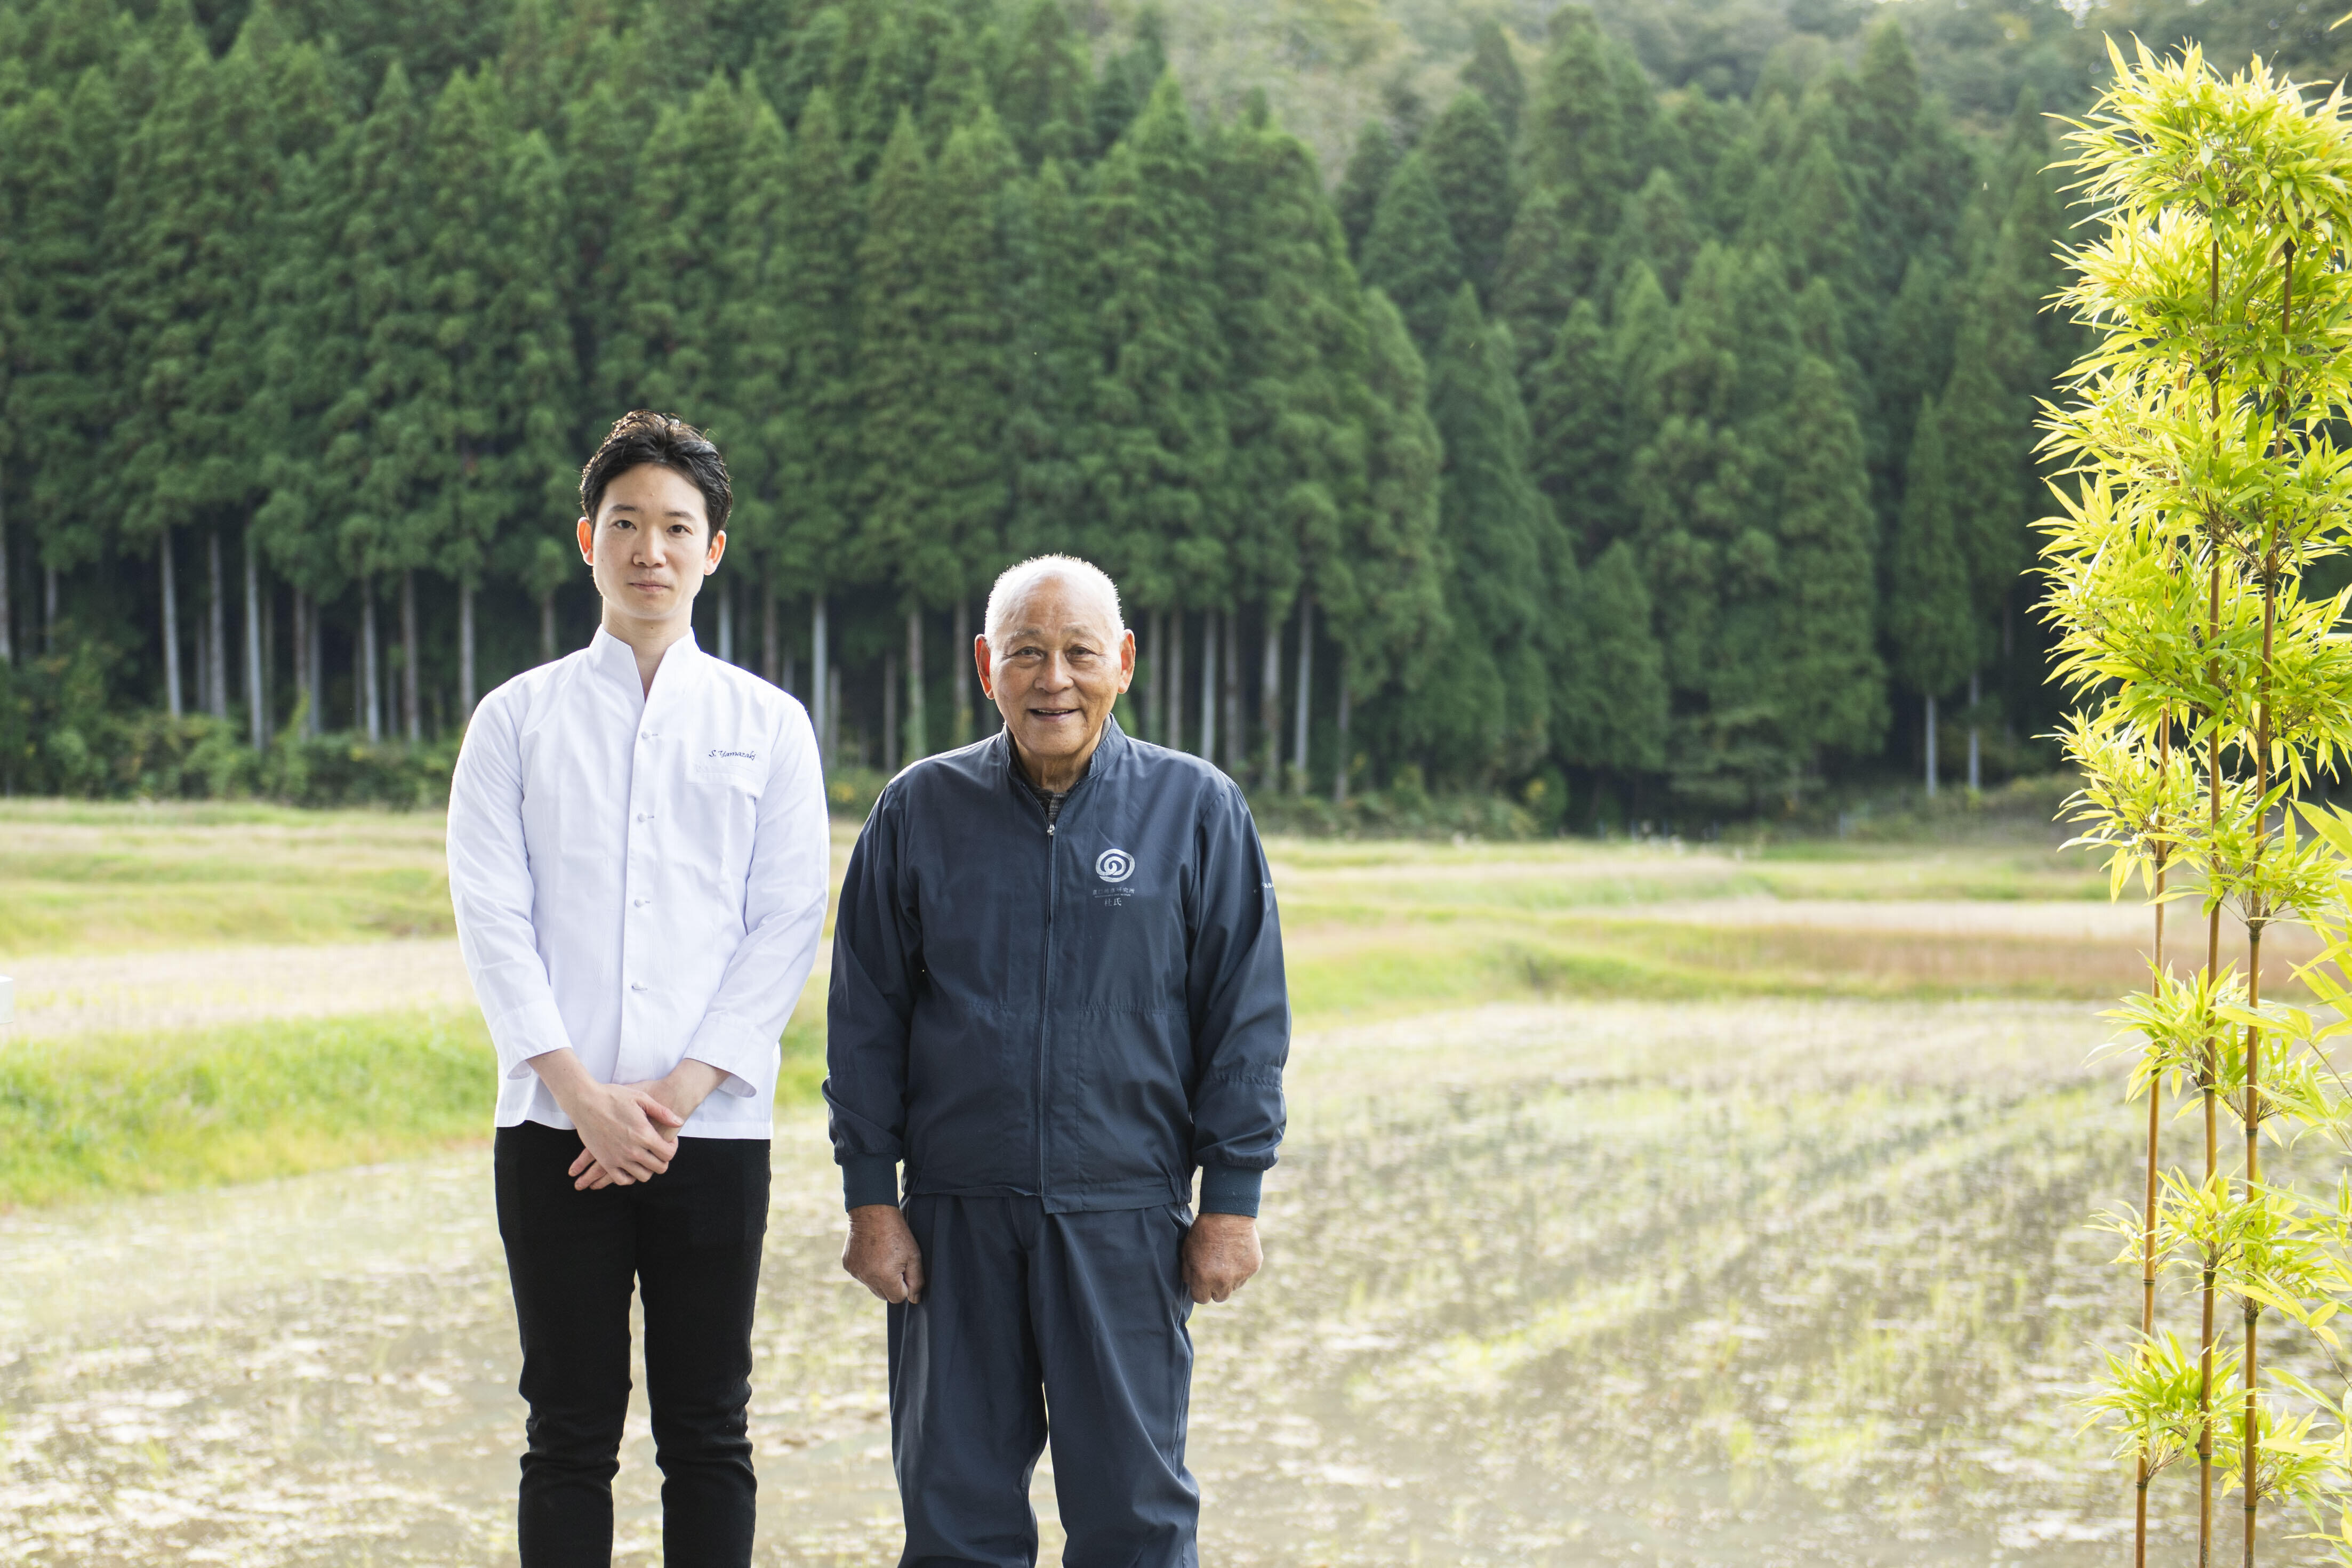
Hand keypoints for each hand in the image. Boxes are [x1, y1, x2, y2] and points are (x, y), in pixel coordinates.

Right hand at [569, 1060, 725, 1188]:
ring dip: (647, 1169)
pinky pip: (622, 1180)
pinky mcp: (605, 1162)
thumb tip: (679, 1122)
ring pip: (642, 1176)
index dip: (672, 1148)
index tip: (667, 1142)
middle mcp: (633, 1150)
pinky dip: (629, 1177)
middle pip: (659, 1168)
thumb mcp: (642, 1098)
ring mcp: (618, 1158)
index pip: (668, 1154)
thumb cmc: (614, 1096)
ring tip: (645, 1158)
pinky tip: (631, 1166)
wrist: (585, 1101)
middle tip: (658, 1151)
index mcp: (644, 1134)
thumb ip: (662, 1112)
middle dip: (662, 1160)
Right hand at [842, 1204, 925, 1304]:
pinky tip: (872, 1253)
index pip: (898, 1298)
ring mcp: (856, 1272)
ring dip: (879, 1278)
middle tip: (895, 1263)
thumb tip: (914, 1299)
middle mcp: (867, 1278)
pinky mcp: (848, 1265)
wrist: (872, 1212)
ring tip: (883, 1256)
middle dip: (892, 1285)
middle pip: (884, 1295)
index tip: (904, 1269)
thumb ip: (916, 1280)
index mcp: (885, 1277)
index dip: (904, 1285)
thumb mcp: (914, 1255)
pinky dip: (867, 1269)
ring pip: (872, 1286)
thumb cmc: (896, 1233)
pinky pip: (861, 1276)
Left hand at [1183, 1212, 1261, 1303]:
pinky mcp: (1253, 1267)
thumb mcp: (1186, 1251)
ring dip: (1230, 1278)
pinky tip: (1236, 1252)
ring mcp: (1240, 1275)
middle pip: (1219, 1297)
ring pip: (1234, 1286)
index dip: (1200, 1289)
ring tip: (1226, 1258)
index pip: (1201, 1299)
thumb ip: (1187, 1273)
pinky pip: (1246, 1275)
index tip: (1201, 1280)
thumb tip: (1191, 1284)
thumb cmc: (1204, 1231)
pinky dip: (1241, 1268)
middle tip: (1214, 1271)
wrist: (1228, 1214)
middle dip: (1215, 1287)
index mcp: (1203, 1279)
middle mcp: (1223, 1281)